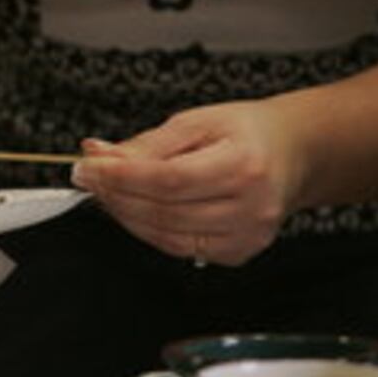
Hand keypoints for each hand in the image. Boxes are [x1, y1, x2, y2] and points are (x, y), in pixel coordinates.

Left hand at [70, 100, 302, 265]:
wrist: (291, 154)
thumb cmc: (246, 133)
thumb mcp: (196, 122)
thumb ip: (146, 144)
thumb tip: (97, 155)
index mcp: (243, 165)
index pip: (167, 179)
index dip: (119, 177)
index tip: (86, 167)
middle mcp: (250, 207)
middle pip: (163, 211)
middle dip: (115, 195)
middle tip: (88, 177)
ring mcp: (246, 236)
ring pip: (165, 235)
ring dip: (125, 215)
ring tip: (106, 191)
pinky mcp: (238, 253)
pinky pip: (179, 248)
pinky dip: (148, 230)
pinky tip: (134, 210)